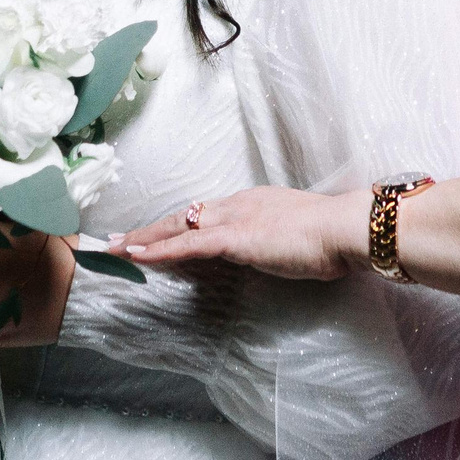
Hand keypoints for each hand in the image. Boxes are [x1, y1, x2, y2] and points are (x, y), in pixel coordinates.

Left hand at [116, 186, 366, 280]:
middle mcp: (238, 205)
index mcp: (254, 204)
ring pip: (177, 227)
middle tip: (119, 238)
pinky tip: (137, 256)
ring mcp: (234, 219)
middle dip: (149, 228)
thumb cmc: (332, 238)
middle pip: (184, 215)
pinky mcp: (234, 238)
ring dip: (143, 239)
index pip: (206, 214)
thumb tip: (271, 252)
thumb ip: (278, 241)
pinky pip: (187, 244)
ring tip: (115, 249)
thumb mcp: (297, 237)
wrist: (344, 230)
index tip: (158, 231)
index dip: (179, 224)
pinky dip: (158, 250)